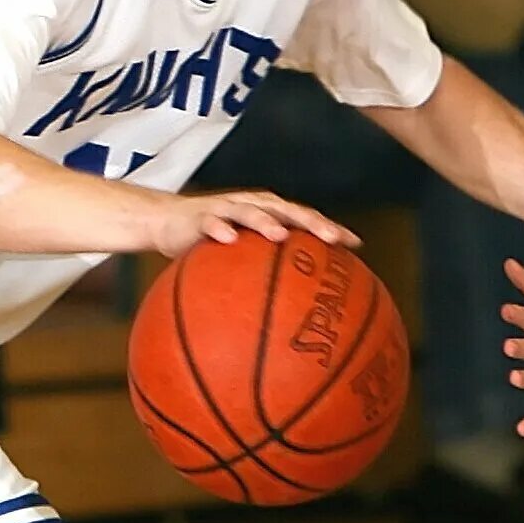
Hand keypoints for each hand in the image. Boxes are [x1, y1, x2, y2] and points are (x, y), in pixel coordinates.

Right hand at [148, 190, 359, 257]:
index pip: (307, 220)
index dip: (331, 229)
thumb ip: (268, 274)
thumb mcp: (243, 258)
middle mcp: (254, 207)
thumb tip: (298, 315)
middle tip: (332, 238)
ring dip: (266, 221)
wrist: (167, 222)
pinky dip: (219, 229)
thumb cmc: (215, 243)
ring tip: (280, 235)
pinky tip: (228, 239)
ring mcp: (227, 209)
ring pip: (251, 212)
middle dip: (311, 223)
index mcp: (270, 215)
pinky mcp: (199, 216)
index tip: (357, 244)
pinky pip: (210, 222)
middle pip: (288, 210)